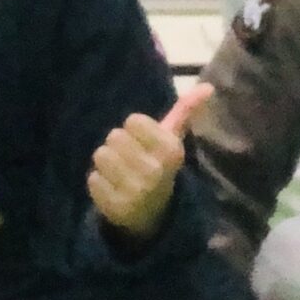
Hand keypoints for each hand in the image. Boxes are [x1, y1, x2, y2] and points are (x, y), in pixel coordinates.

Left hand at [88, 83, 210, 245]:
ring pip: (101, 155)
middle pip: (114, 136)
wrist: (152, 213)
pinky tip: (113, 189)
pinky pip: (93, 179)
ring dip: (107, 163)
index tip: (145, 143)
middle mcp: (155, 171)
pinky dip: (99, 182)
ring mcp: (135, 191)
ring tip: (120, 173)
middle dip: (119, 146)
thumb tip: (207, 86)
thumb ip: (185, 111)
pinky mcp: (115, 207)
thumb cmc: (158, 164)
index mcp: (170, 151)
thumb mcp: (172, 139)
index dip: (135, 130)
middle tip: (131, 159)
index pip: (133, 120)